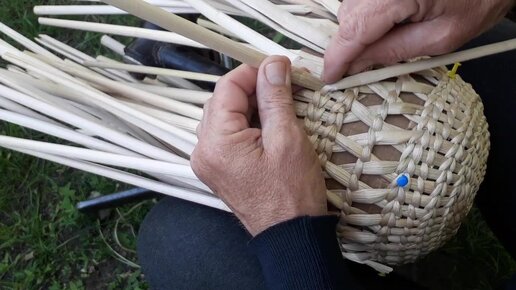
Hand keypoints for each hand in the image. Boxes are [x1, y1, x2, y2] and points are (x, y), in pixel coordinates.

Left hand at [191, 56, 326, 235]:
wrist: (289, 234)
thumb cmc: (292, 193)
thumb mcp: (288, 139)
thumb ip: (275, 97)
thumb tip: (273, 65)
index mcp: (216, 142)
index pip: (227, 88)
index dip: (253, 71)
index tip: (279, 66)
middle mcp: (203, 150)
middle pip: (223, 100)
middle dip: (252, 87)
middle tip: (284, 83)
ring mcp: (207, 161)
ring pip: (224, 116)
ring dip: (250, 104)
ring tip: (279, 102)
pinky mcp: (217, 168)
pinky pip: (226, 134)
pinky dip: (246, 122)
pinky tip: (268, 122)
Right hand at [323, 0, 513, 82]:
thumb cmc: (478, 1)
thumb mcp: (441, 37)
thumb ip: (395, 51)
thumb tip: (358, 65)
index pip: (353, 30)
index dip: (338, 57)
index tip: (331, 77)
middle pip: (348, 18)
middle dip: (350, 45)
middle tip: (363, 67)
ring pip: (350, 7)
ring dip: (359, 29)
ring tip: (387, 38)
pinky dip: (367, 15)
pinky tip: (388, 23)